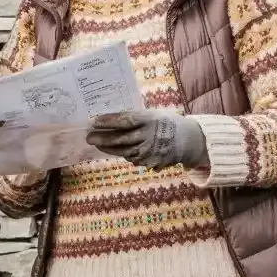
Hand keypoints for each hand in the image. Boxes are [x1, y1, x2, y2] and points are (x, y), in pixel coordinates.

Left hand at [85, 110, 206, 170]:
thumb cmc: (166, 123)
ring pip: (124, 151)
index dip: (108, 122)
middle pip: (121, 139)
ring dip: (109, 149)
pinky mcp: (150, 162)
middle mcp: (148, 136)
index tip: (94, 121)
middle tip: (89, 137)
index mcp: (149, 120)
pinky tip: (116, 150)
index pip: (125, 121)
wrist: (188, 140)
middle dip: (103, 138)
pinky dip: (124, 154)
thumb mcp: (153, 114)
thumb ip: (136, 117)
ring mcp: (149, 151)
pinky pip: (133, 158)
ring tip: (98, 144)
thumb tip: (112, 118)